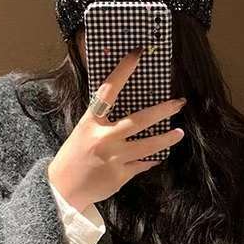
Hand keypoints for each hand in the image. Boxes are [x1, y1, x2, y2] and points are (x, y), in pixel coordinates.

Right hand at [48, 47, 186, 212]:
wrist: (64, 188)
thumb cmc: (74, 156)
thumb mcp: (83, 131)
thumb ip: (102, 120)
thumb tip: (124, 106)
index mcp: (91, 122)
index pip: (108, 90)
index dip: (123, 71)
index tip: (137, 55)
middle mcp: (104, 138)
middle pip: (139, 121)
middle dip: (162, 111)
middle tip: (179, 103)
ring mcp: (114, 158)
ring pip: (148, 146)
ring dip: (166, 138)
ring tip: (179, 133)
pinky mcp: (121, 175)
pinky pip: (142, 164)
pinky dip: (151, 159)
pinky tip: (158, 156)